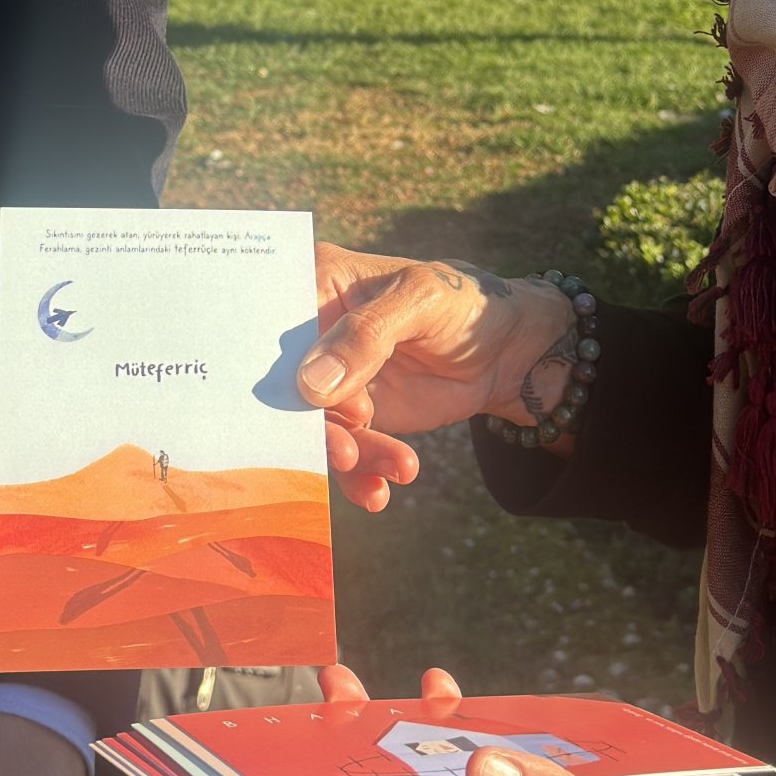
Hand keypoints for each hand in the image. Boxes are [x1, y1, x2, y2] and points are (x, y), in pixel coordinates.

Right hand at [299, 246, 582, 508]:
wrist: (503, 351)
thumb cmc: (460, 303)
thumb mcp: (419, 303)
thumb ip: (366, 336)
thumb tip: (310, 383)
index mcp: (316, 283)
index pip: (272, 322)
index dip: (278, 363)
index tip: (303, 397)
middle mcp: (311, 334)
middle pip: (286, 384)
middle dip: (314, 423)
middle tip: (346, 449)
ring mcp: (330, 380)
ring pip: (316, 425)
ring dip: (346, 455)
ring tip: (392, 465)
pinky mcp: (352, 418)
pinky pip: (343, 452)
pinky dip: (360, 475)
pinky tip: (380, 491)